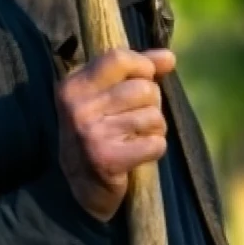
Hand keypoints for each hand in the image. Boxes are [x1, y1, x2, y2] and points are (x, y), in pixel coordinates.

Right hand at [56, 48, 175, 221]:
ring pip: (154, 117)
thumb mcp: (108, 96)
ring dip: (154, 130)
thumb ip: (138, 72)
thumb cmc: (101, 132)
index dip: (143, 67)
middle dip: (152, 105)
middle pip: (145, 89)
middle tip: (135, 122)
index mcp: (74, 85)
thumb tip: (169, 57)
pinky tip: (137, 155)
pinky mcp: (106, 158)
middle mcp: (77, 106)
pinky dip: (154, 150)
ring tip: (135, 139)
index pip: (120, 58)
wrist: (81, 187)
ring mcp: (90, 132)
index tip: (145, 80)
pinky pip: (156, 144)